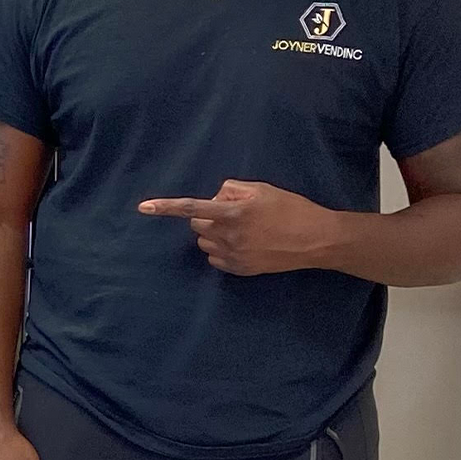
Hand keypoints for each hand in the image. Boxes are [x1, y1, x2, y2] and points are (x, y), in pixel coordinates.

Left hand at [138, 179, 339, 275]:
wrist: (317, 240)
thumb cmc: (291, 209)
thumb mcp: (262, 189)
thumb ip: (231, 190)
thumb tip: (214, 198)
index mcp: (234, 213)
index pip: (192, 208)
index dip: (165, 207)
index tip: (142, 207)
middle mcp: (229, 236)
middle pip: (197, 224)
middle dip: (207, 216)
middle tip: (232, 213)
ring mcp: (234, 256)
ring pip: (205, 242)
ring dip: (214, 233)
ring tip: (242, 229)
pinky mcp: (240, 270)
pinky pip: (215, 258)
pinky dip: (222, 250)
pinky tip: (244, 244)